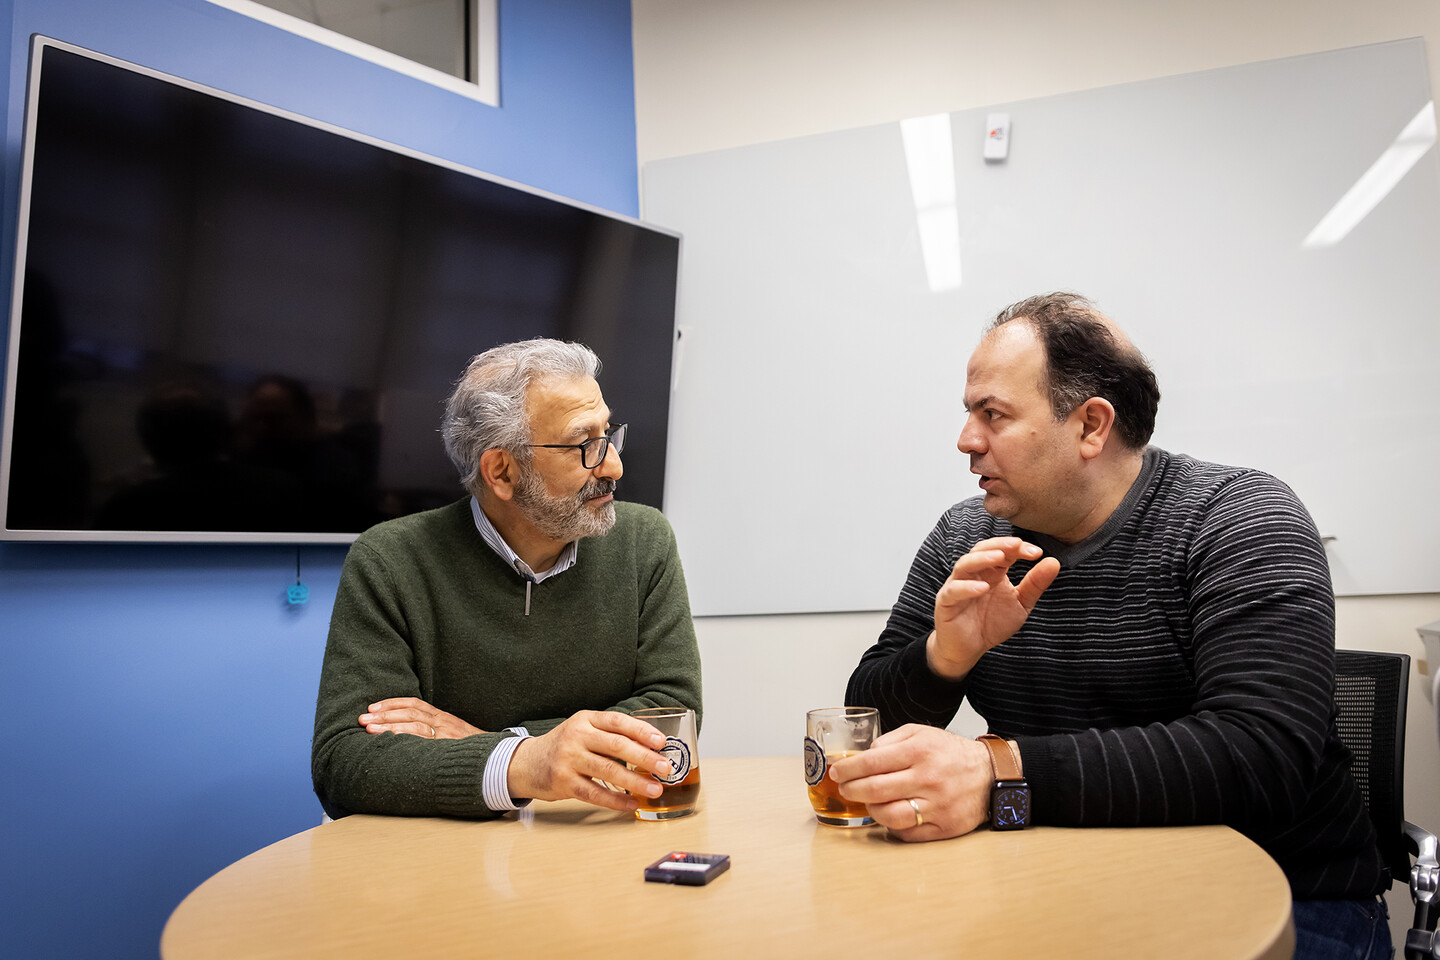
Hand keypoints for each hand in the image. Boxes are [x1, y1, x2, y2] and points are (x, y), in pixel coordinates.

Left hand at [359, 697, 485, 739]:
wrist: (498, 756)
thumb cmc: (472, 748)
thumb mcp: (454, 734)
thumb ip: (435, 731)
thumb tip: (408, 732)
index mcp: (442, 717)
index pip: (414, 704)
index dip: (392, 704)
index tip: (373, 707)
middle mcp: (443, 722)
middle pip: (410, 712)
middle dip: (384, 714)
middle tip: (363, 718)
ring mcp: (446, 734)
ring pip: (414, 725)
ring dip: (389, 726)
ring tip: (370, 729)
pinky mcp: (448, 746)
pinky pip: (425, 740)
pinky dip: (406, 738)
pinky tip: (391, 741)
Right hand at [506, 710, 671, 812]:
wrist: (527, 763)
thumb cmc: (565, 746)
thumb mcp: (583, 730)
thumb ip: (610, 735)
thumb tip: (651, 748)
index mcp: (586, 719)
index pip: (618, 721)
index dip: (642, 731)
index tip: (661, 741)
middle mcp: (577, 736)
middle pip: (617, 746)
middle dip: (645, 757)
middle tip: (665, 767)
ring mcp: (569, 760)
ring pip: (608, 771)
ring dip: (636, 782)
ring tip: (655, 789)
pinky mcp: (564, 782)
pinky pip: (595, 793)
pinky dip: (616, 800)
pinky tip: (632, 804)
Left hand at [829, 724, 993, 840]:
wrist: (989, 774)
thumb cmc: (950, 753)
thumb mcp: (921, 733)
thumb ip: (889, 740)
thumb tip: (863, 756)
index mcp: (919, 751)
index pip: (871, 762)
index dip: (848, 769)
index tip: (837, 772)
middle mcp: (927, 778)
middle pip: (875, 790)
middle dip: (852, 790)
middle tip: (845, 788)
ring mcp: (936, 806)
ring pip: (888, 815)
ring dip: (870, 810)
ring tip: (868, 802)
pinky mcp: (943, 827)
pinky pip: (907, 833)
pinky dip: (892, 826)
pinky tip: (890, 815)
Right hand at [927, 536, 1059, 679]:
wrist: (969, 649)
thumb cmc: (991, 623)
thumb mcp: (1020, 604)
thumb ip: (1034, 584)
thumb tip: (1054, 562)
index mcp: (991, 572)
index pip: (1003, 551)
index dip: (1018, 548)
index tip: (1037, 552)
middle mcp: (974, 574)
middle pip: (981, 550)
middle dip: (999, 545)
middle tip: (1017, 545)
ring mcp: (958, 585)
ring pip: (965, 564)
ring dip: (981, 559)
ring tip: (999, 558)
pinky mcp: (946, 602)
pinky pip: (954, 590)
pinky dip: (967, 587)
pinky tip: (983, 588)